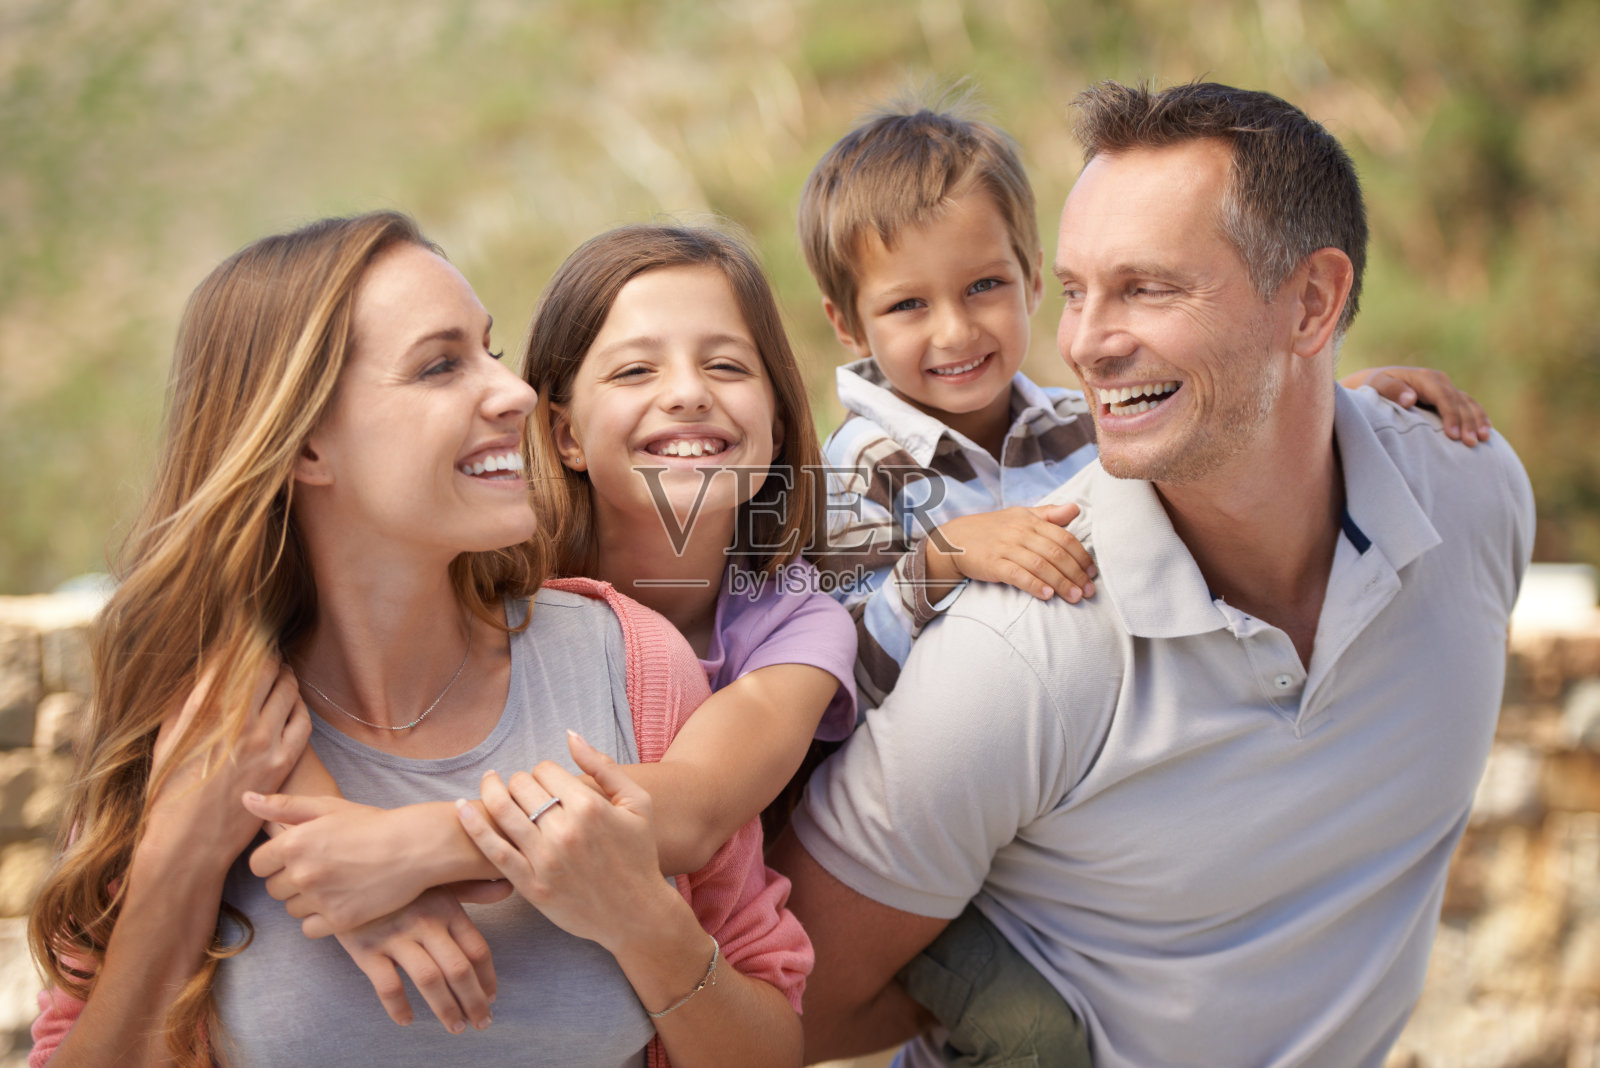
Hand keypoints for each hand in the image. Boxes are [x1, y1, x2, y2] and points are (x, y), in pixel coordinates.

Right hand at [143, 661, 310, 867]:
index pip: (235, 660)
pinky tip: (291, 704)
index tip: (246, 637)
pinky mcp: (281, 762)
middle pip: (267, 669)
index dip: (244, 645)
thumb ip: (185, 704)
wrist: (188, 842)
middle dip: (268, 657)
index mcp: (205, 711)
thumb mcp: (167, 740)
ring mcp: (264, 742)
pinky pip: (301, 722)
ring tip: (280, 674)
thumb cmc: (169, 792)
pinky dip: (298, 707)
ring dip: (285, 677)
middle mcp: (238, 722)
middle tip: (266, 654)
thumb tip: (203, 675)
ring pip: (288, 691)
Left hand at [245, 794, 441, 935]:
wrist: (415, 847)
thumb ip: (282, 806)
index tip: (298, 855)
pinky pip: (309, 929)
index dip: (275, 860)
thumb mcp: (327, 807)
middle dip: (291, 880)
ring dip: (306, 900)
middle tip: (322, 867)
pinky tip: (340, 901)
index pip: (258, 865)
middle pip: (273, 889)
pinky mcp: (338, 921)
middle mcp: (302, 873)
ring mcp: (320, 899)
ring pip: (291, 910)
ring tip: (335, 882)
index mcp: (293, 843)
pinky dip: (321, 920)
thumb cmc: (371, 824)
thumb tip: (244, 799)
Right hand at [333, 886, 496, 1033]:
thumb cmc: (397, 879)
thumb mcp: (435, 878)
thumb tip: (507, 887)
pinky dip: (399, 1007)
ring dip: (446, 1009)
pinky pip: (387, 985)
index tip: (491, 997)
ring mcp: (395, 936)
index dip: (488, 978)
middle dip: (474, 1002)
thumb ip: (472, 888)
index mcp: (446, 908)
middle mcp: (425, 922)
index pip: (477, 950)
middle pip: (459, 970)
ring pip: (429, 981)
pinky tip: (407, 1019)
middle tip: (482, 1022)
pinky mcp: (366, 949)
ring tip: (456, 1027)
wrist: (344, 870)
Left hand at [454, 731, 680, 953]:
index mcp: (590, 807)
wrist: (636, 913)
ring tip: (490, 785)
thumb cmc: (638, 854)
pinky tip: (463, 809)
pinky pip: (494, 851)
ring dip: (492, 792)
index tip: (549, 783)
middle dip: (519, 781)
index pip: (545, 770)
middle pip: (521, 786)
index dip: (544, 771)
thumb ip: (603, 766)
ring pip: (504, 811)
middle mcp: (565, 831)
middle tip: (525, 790)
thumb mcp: (636, 803)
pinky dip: (475, 826)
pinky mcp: (532, 886)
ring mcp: (546, 860)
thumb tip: (570, 735)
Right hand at [926, 503, 1095, 601]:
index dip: (1082, 556)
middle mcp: (1020, 532)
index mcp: (1031, 520)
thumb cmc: (992, 529)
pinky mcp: (993, 564)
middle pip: (1056, 553)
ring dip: (1061, 583)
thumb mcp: (1020, 515)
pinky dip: (1034, 585)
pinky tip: (1047, 595)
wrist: (954, 539)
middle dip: (1076, 574)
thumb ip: (1049, 514)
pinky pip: (1018, 575)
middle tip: (1089, 591)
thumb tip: (1076, 508)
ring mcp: (1006, 548)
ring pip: (1041, 565)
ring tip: (1075, 597)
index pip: (1064, 538)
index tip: (1093, 573)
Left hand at [1345, 365, 1490, 445]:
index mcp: (1425, 378)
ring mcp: (1447, 389)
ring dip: (1478, 421)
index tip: (1453, 435)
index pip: (1444, 397)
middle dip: (1467, 422)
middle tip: (1471, 443)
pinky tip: (1486, 430)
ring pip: (1468, 404)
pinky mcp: (1449, 397)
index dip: (1450, 415)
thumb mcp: (1378, 385)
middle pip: (1459, 402)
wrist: (1379, 383)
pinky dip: (1479, 417)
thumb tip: (1410, 399)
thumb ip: (1392, 390)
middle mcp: (1440, 382)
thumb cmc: (1377, 387)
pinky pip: (1469, 406)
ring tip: (1484, 439)